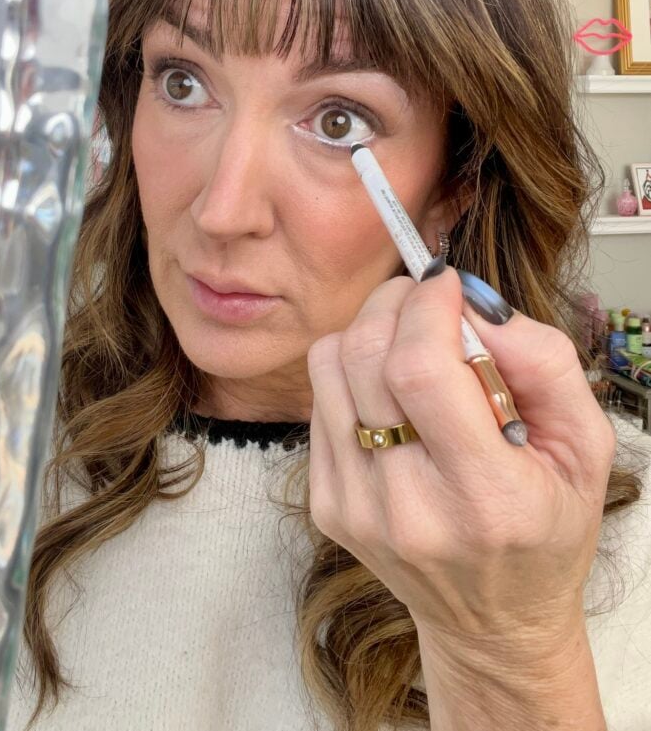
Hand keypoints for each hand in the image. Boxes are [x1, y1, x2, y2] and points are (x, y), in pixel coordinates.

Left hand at [306, 265, 616, 656]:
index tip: (448, 284)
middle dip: (395, 302)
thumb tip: (474, 306)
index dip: (428, 307)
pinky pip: (319, 399)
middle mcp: (408, 506)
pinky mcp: (328, 504)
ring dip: (369, 330)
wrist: (491, 620)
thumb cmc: (544, 530)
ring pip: (329, 367)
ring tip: (410, 343)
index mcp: (485, 496)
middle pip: (365, 357)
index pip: (422, 371)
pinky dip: (352, 372)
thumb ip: (544, 364)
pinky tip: (392, 393)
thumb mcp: (585, 447)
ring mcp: (356, 507)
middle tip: (427, 300)